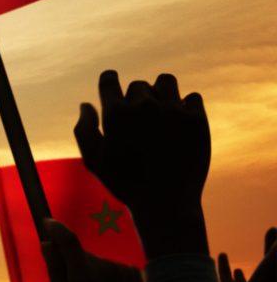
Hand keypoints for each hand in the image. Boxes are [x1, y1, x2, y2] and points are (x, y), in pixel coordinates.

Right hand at [73, 71, 210, 255]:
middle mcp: (143, 105)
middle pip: (139, 85)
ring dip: (162, 92)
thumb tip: (86, 104)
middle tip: (142, 119)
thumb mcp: (94, 160)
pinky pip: (193, 97)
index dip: (110, 80)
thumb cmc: (126, 183)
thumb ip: (84, 129)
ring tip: (164, 110)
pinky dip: (187, 106)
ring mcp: (172, 110)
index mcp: (115, 112)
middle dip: (137, 97)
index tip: (114, 87)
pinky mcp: (197, 120)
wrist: (166, 203)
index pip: (109, 78)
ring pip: (166, 81)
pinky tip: (182, 122)